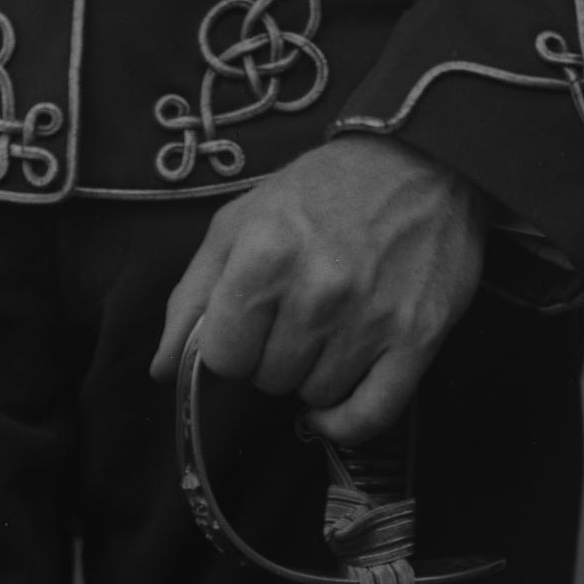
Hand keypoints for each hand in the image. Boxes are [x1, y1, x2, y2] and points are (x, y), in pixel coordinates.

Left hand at [148, 136, 485, 442]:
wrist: (420, 161)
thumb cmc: (321, 190)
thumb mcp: (241, 220)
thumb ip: (194, 294)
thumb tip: (163, 368)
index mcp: (266, 255)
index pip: (223, 357)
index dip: (232, 345)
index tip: (250, 324)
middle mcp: (319, 291)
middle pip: (269, 379)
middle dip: (273, 355)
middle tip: (296, 315)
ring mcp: (372, 318)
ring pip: (315, 395)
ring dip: (314, 373)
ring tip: (329, 328)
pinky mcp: (419, 338)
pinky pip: (370, 416)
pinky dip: (346, 423)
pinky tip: (333, 409)